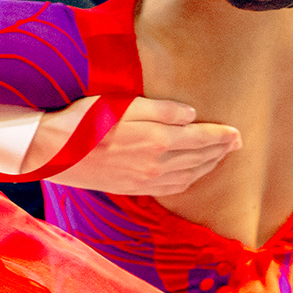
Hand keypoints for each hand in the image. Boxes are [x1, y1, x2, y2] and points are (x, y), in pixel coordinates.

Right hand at [23, 96, 241, 195]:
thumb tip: (193, 116)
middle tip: (237, 143)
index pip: (201, 140)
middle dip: (221, 151)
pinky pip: (173, 188)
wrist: (55, 151)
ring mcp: (147, 180)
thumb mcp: (124, 104)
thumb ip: (162, 110)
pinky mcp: (135, 188)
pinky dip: (191, 180)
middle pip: (199, 159)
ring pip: (190, 176)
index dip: (222, 137)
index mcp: (157, 141)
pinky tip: (194, 173)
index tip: (237, 133)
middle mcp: (157, 165)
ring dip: (209, 166)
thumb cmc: (86, 120)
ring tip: (221, 156)